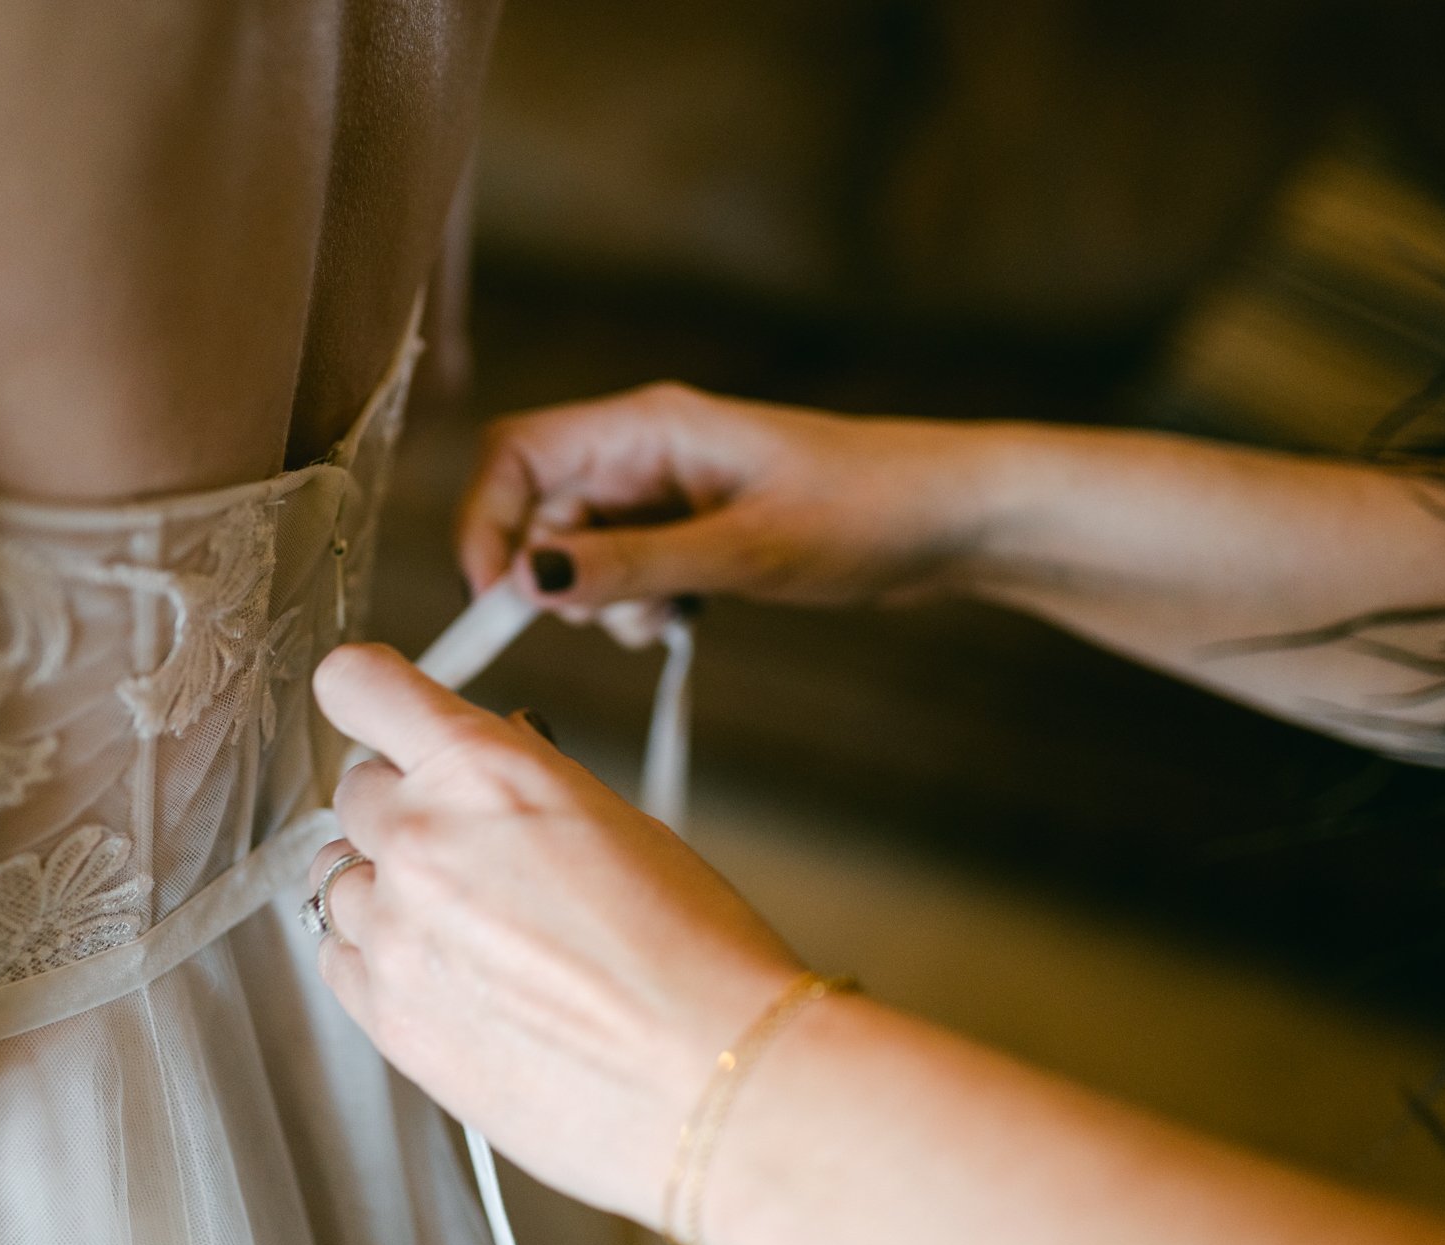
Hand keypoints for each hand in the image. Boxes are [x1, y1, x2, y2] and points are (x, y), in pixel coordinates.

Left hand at [306, 642, 805, 1224]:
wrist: (713, 1081)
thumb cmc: (696, 956)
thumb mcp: (617, 823)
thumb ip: (520, 794)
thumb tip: (480, 790)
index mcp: (485, 769)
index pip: (360, 687)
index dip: (370, 699)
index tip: (378, 715)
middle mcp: (422, 838)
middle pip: (356, 793)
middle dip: (406, 811)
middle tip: (470, 853)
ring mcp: (394, 932)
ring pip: (342, 882)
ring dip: (391, 893)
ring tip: (474, 934)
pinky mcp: (386, 1017)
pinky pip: (342, 963)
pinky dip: (380, 963)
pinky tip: (453, 981)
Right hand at [456, 381, 1009, 616]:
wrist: (956, 518)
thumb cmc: (868, 508)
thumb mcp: (743, 549)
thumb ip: (630, 566)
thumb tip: (529, 581)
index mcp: (648, 427)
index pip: (517, 454)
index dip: (488, 523)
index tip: (499, 599)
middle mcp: (646, 451)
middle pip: (540, 511)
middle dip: (558, 578)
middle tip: (622, 617)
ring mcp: (667, 491)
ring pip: (580, 552)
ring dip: (605, 602)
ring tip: (678, 617)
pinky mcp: (691, 529)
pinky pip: (625, 572)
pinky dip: (640, 606)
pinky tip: (695, 616)